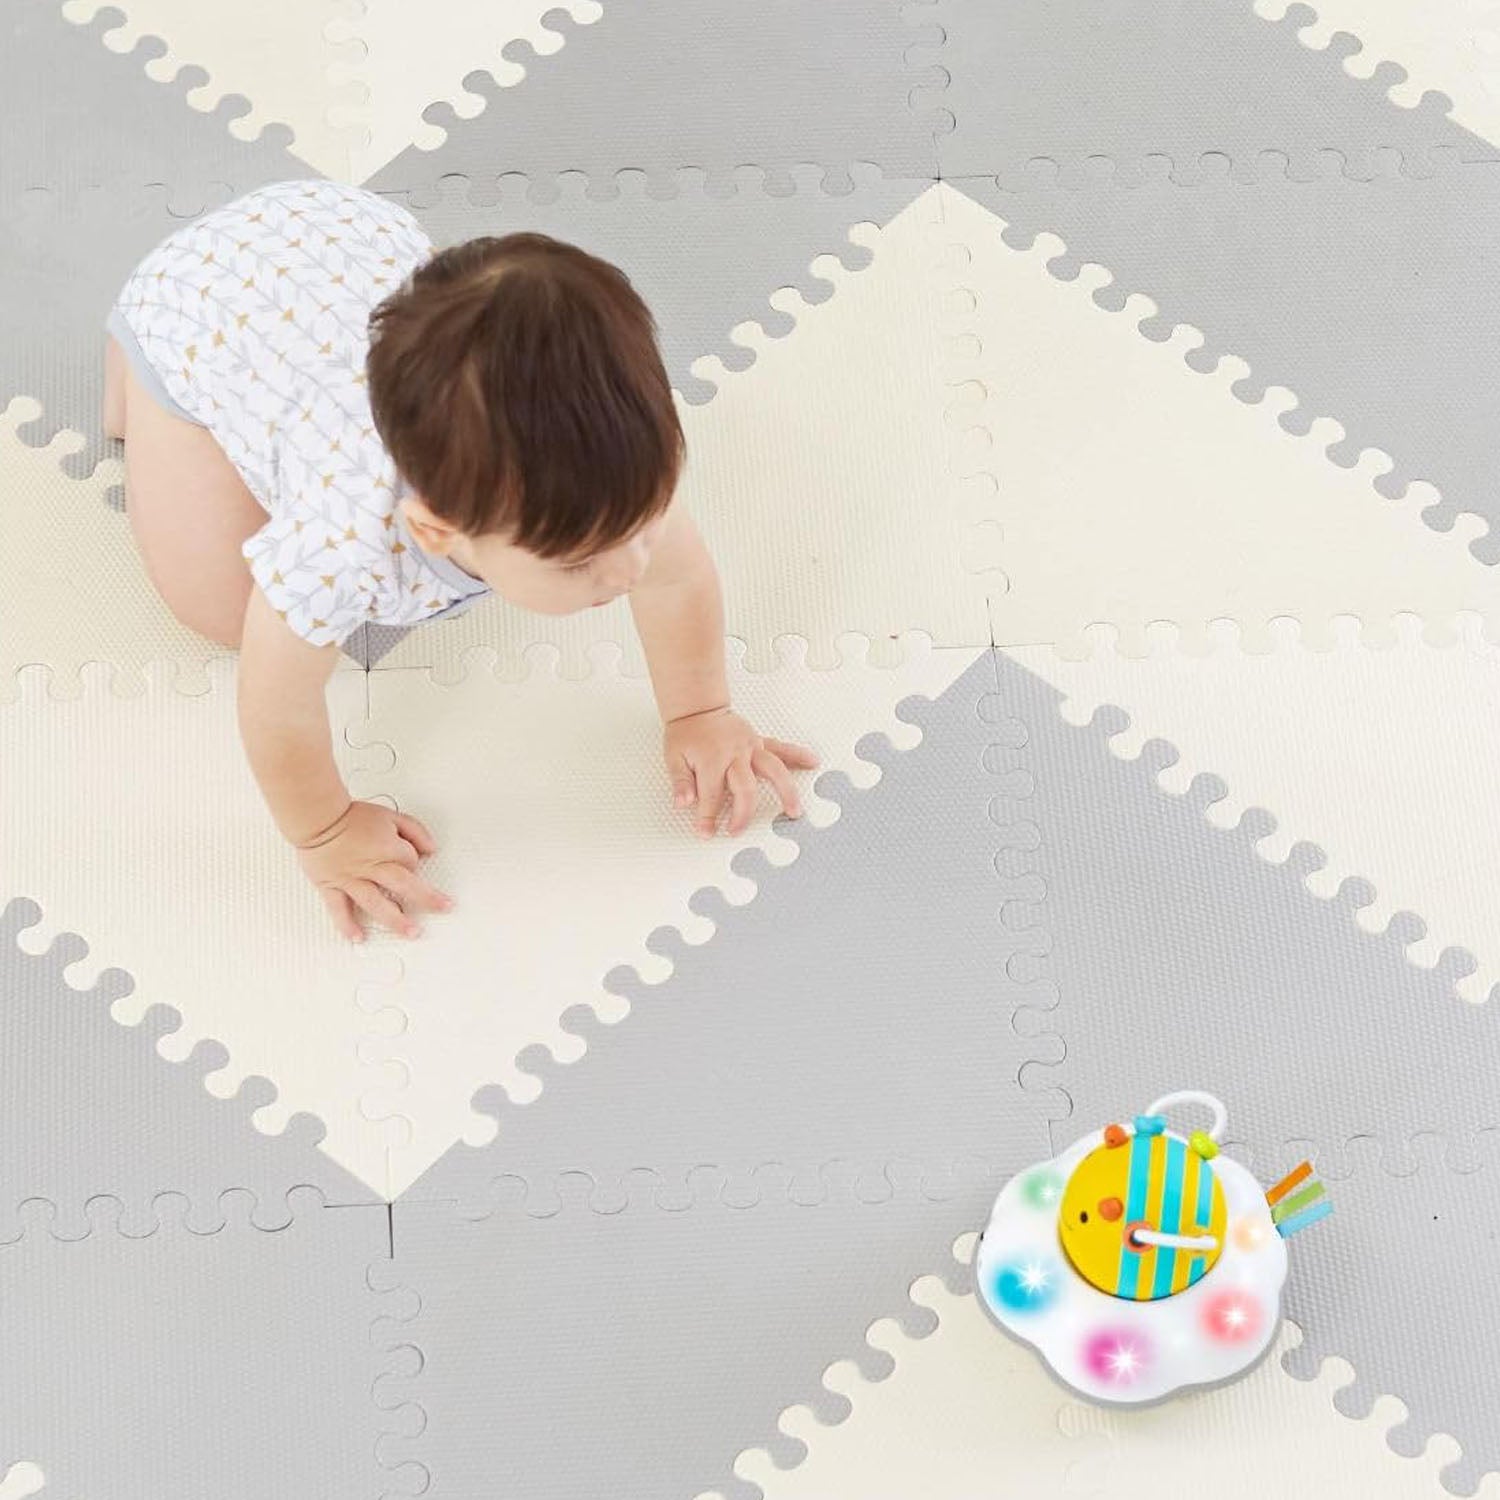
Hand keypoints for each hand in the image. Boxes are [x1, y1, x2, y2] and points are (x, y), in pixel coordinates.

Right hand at [295, 800, 451, 941]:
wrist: (317, 818)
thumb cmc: (350, 817)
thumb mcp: (390, 816)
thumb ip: (415, 831)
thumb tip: (431, 848)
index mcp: (387, 848)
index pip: (412, 862)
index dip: (415, 863)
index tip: (412, 865)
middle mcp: (371, 866)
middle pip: (404, 885)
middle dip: (426, 899)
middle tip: (443, 909)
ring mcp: (351, 879)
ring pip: (376, 903)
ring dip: (395, 920)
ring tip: (411, 933)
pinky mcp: (331, 886)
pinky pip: (339, 909)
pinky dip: (347, 924)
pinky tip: (358, 937)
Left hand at [664, 707, 818, 836]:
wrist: (698, 708)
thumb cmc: (687, 733)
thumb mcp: (673, 758)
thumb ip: (680, 782)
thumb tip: (683, 803)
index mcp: (712, 759)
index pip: (712, 796)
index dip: (708, 817)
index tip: (706, 832)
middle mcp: (735, 754)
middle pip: (745, 789)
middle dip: (743, 814)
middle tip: (737, 831)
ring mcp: (751, 748)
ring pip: (773, 770)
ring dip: (786, 791)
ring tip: (794, 810)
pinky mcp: (760, 742)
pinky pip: (782, 749)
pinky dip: (799, 756)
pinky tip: (812, 762)